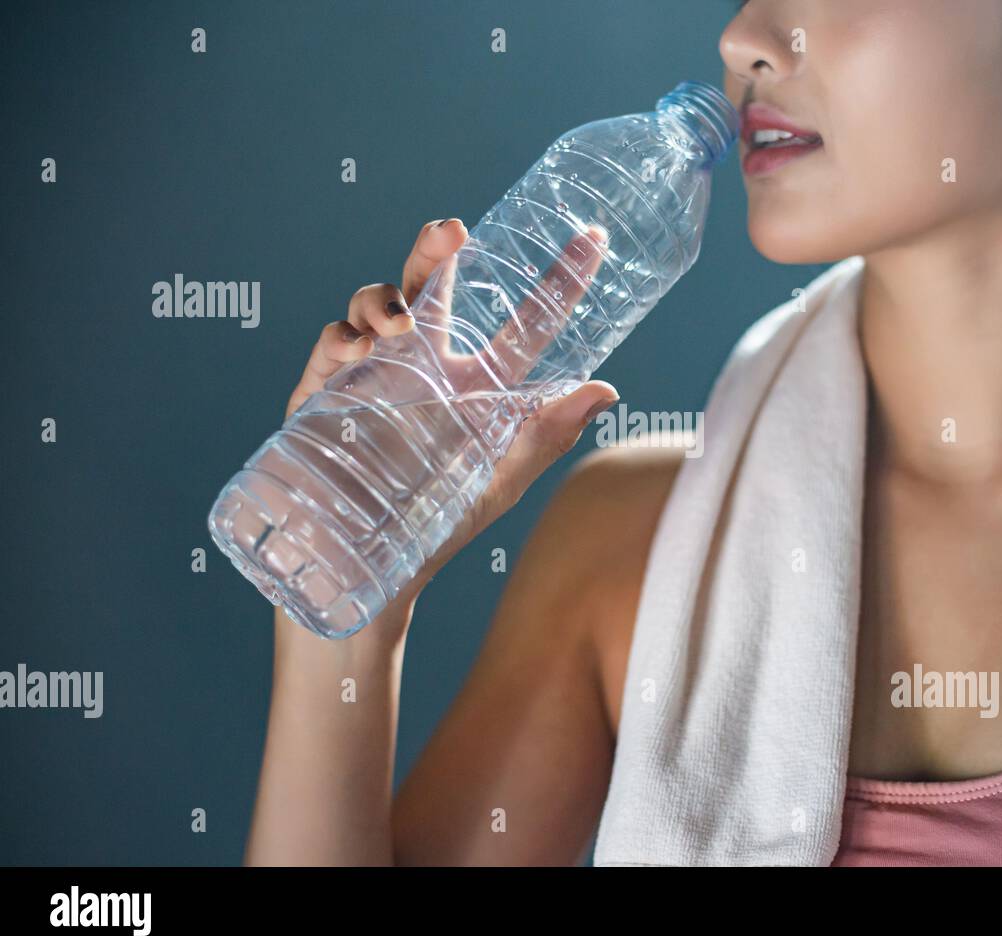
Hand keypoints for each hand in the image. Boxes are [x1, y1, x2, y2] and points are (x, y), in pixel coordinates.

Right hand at [281, 218, 618, 632]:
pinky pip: (331, 347)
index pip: (524, 322)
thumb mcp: (501, 481)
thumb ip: (547, 435)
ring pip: (376, 306)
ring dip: (382, 296)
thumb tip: (607, 390)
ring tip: (395, 319)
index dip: (558, 280)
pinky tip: (354, 349)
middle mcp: (427, 367)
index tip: (593, 238)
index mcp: (479, 384)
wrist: (364, 570)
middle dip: (435, 249)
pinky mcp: (325, 394)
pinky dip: (340, 337)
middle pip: (433, 287)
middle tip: (451, 229)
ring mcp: (373, 375)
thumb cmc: (440, 527)